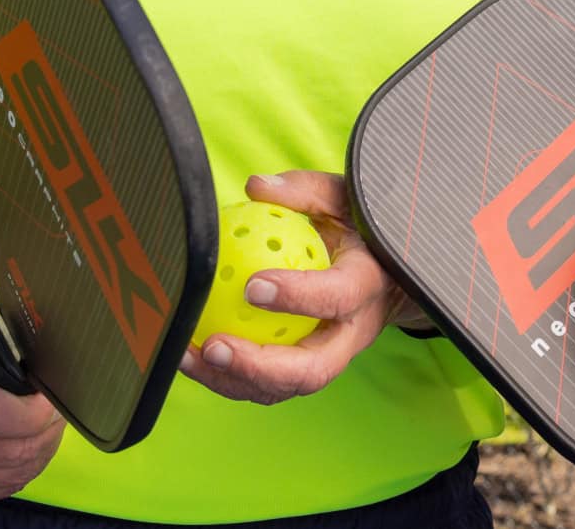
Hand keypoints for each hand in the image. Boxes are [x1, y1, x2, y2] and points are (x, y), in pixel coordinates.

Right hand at [0, 309, 64, 504]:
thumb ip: (16, 342)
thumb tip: (59, 365)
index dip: (35, 413)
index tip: (52, 399)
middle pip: (3, 451)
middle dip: (45, 434)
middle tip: (57, 416)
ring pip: (3, 476)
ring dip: (37, 455)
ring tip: (44, 431)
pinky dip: (16, 473)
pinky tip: (22, 450)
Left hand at [181, 170, 420, 403]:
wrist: (384, 271)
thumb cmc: (357, 228)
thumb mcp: (341, 198)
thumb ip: (303, 191)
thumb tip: (256, 188)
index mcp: (367, 285)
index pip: (338, 297)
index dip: (297, 297)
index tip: (251, 285)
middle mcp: (352, 333)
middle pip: (312, 370)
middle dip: (259, 366)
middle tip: (213, 346)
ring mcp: (330, 358)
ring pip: (284, 387)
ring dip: (233, 380)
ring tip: (189, 355)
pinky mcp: (305, 369)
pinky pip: (267, 384)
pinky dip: (228, 378)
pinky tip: (192, 356)